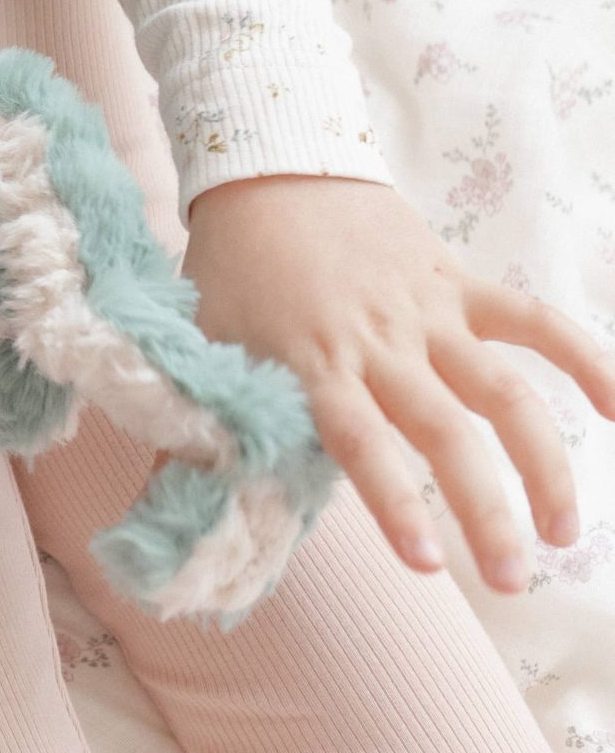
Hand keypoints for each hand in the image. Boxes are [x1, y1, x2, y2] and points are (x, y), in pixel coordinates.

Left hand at [185, 176, 614, 591]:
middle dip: (485, 509)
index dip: (395, 502)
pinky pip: (534, 321)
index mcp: (311, 364)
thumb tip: (178, 521)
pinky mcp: (461, 283)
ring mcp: (429, 312)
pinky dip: (585, 359)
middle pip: (446, 431)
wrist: (268, 171)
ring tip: (563, 532)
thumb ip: (203, 433)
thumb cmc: (232, 273)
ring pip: (505, 391)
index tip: (426, 564)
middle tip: (513, 581)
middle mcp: (379, 343)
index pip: (359, 443)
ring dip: (544, 463)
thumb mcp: (202, 351)